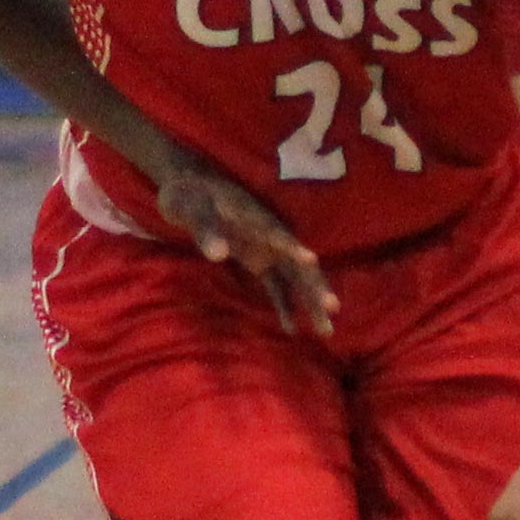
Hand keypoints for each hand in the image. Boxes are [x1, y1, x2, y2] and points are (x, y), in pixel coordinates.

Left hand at [151, 158, 337, 337]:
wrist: (187, 189)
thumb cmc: (189, 195)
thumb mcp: (190, 209)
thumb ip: (204, 229)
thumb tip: (217, 254)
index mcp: (255, 217)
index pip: (278, 234)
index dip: (292, 247)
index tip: (310, 261)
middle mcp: (269, 234)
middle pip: (297, 261)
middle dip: (314, 284)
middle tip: (332, 309)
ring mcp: (266, 248)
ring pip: (294, 276)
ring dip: (309, 300)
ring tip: (325, 329)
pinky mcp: (258, 260)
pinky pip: (277, 284)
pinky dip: (285, 304)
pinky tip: (292, 328)